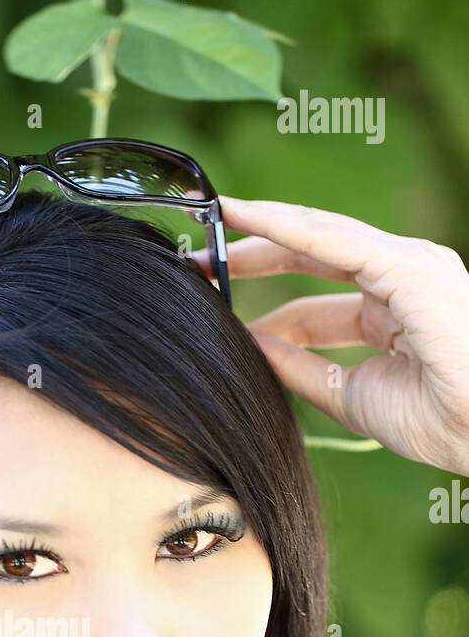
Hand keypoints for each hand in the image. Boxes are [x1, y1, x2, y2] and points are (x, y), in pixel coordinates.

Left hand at [189, 198, 468, 475]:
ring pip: (317, 235)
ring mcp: (407, 264)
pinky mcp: (407, 264)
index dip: (268, 290)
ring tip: (203, 234)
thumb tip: (254, 348)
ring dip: (256, 234)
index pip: (319, 291)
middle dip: (252, 256)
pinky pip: (330, 238)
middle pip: (312, 254)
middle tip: (195, 260)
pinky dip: (281, 224)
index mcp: (394, 308)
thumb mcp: (350, 395)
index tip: (217, 289)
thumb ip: (304, 369)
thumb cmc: (439, 421)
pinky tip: (241, 215)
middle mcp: (401, 276)